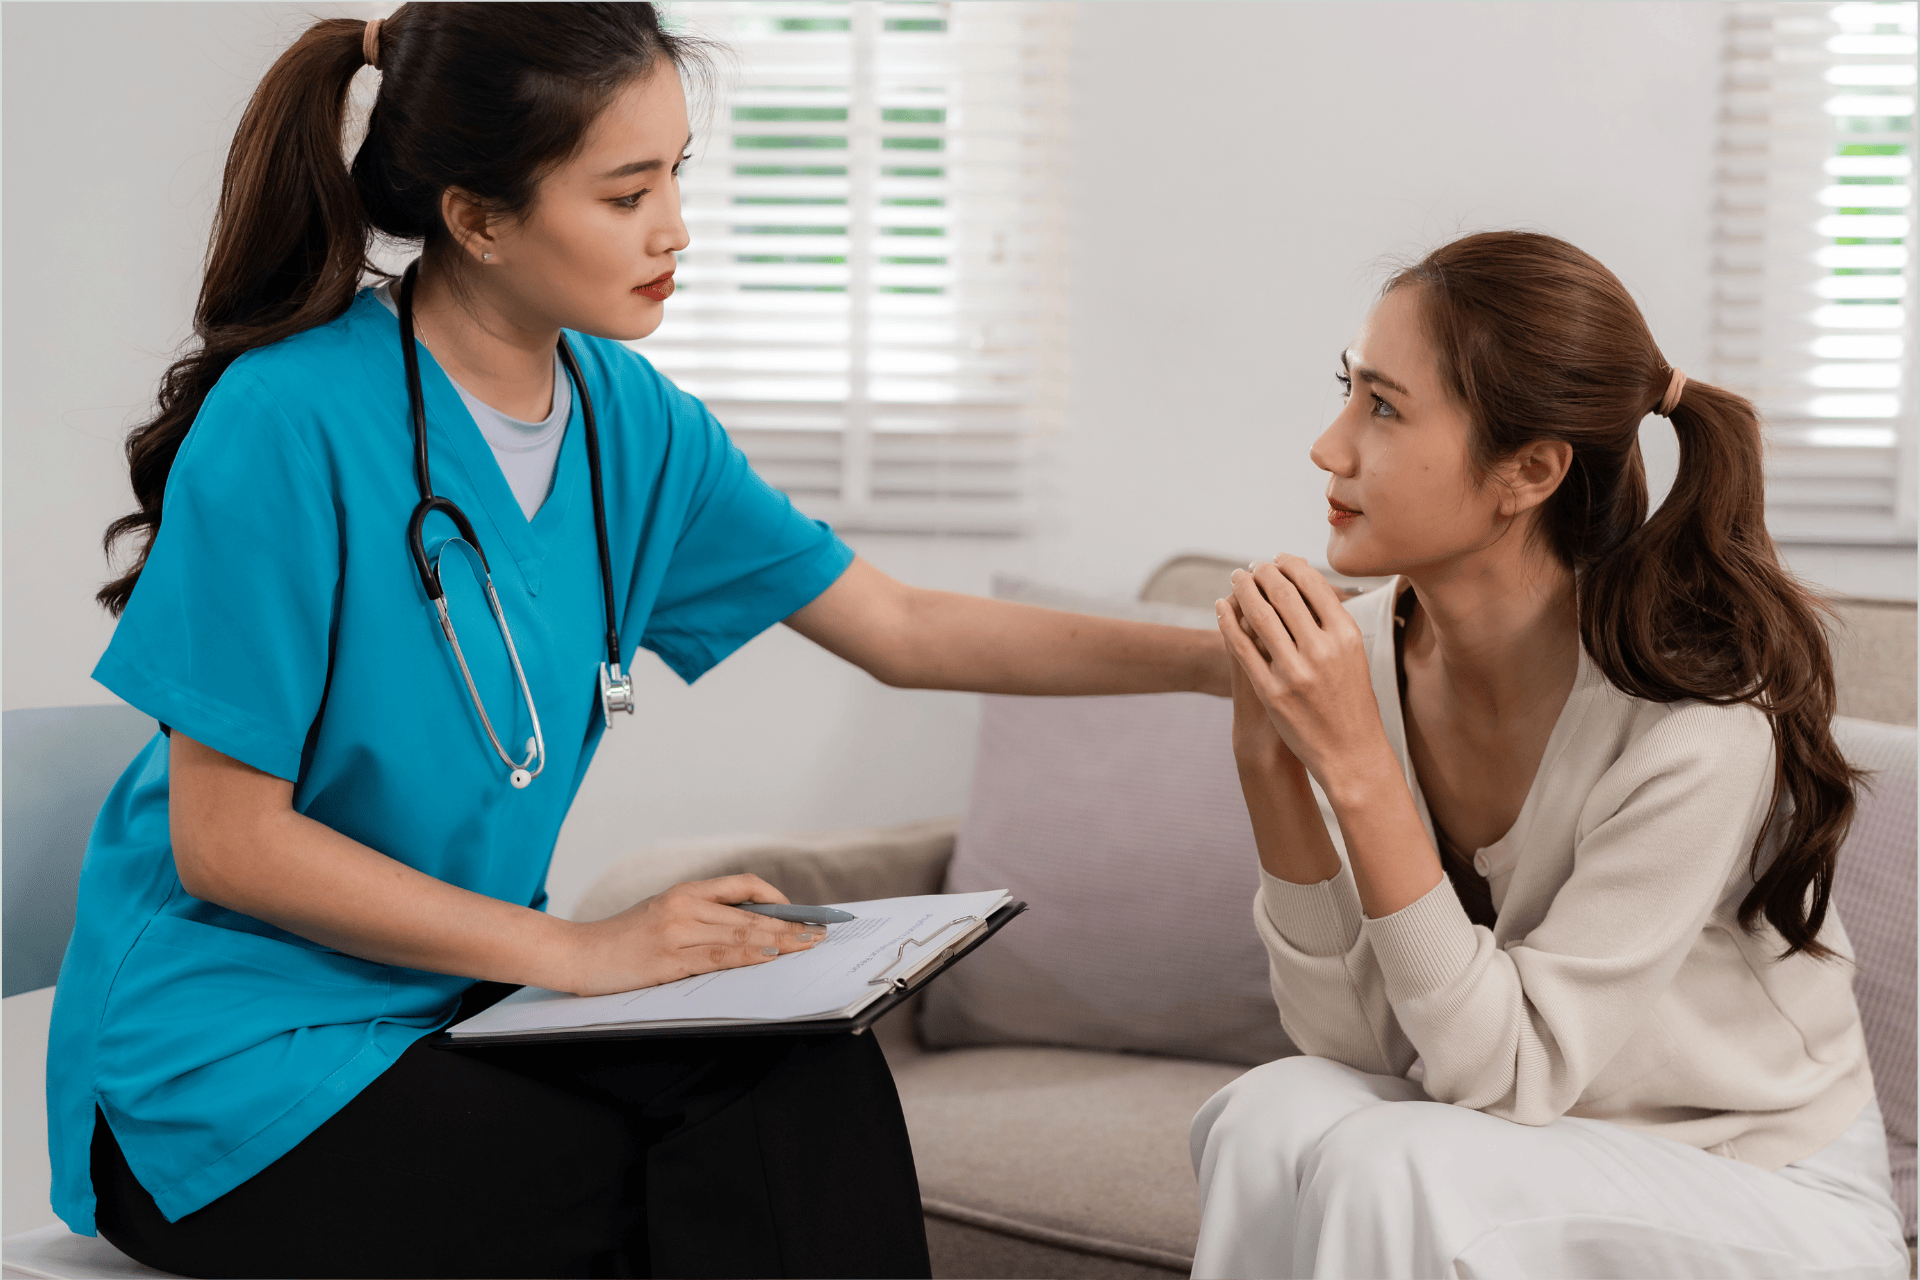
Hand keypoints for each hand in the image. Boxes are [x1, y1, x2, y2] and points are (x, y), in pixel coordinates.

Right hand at [563, 873, 824, 996]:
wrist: (577, 953)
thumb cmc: (621, 938)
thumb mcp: (661, 913)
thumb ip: (700, 916)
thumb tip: (750, 928)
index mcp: (685, 891)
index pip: (742, 884)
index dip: (775, 897)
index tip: (798, 911)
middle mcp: (684, 905)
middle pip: (750, 914)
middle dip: (790, 924)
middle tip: (819, 932)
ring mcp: (677, 932)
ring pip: (741, 935)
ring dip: (780, 942)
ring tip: (807, 946)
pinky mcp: (669, 959)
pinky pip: (719, 957)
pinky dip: (749, 957)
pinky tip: (770, 958)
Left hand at [1215, 555, 1387, 783]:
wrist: (1350, 751)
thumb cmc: (1351, 699)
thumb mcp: (1353, 654)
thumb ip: (1331, 619)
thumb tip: (1304, 579)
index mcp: (1346, 635)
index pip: (1312, 583)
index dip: (1290, 564)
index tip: (1277, 558)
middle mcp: (1321, 650)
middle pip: (1282, 593)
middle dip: (1263, 572)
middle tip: (1252, 565)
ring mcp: (1294, 671)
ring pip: (1259, 615)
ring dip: (1242, 589)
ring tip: (1236, 577)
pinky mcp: (1270, 691)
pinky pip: (1241, 647)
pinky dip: (1227, 622)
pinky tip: (1221, 607)